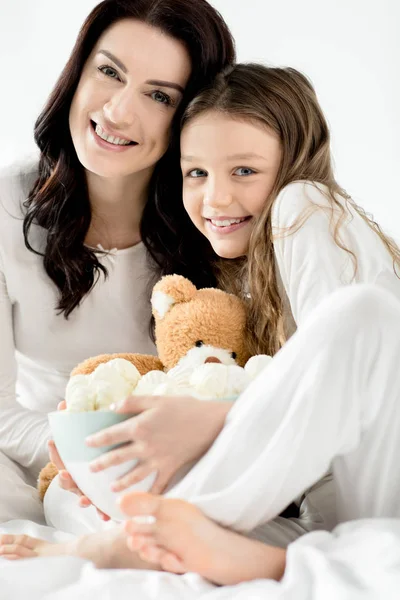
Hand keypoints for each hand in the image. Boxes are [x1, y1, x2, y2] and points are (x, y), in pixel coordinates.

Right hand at [51, 401, 109, 520]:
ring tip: (86, 500)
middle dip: (65, 479)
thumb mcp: (89, 429)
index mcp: (74, 460)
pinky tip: (108, 516)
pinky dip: (102, 512)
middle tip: (66, 475)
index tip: (52, 442)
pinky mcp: (101, 497)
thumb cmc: (97, 443)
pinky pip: (101, 506)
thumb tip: (63, 403)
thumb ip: (75, 417)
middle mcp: (78, 476)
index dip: (55, 450)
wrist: (114, 456)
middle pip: (67, 480)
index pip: (59, 455)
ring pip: (82, 495)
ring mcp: (88, 488)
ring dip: (83, 499)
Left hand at [86, 395, 232, 493]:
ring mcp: (157, 460)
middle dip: (101, 464)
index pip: (110, 435)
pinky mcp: (170, 468)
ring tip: (111, 487)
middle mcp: (145, 446)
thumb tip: (111, 407)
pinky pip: (157, 485)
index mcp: (139, 426)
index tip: (86, 443)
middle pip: (117, 458)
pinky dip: (149, 494)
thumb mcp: (156, 399)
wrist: (210, 423)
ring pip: (133, 476)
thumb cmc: (184, 407)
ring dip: (120, 483)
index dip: (96, 440)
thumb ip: (132, 402)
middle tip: (90, 469)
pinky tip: (142, 500)